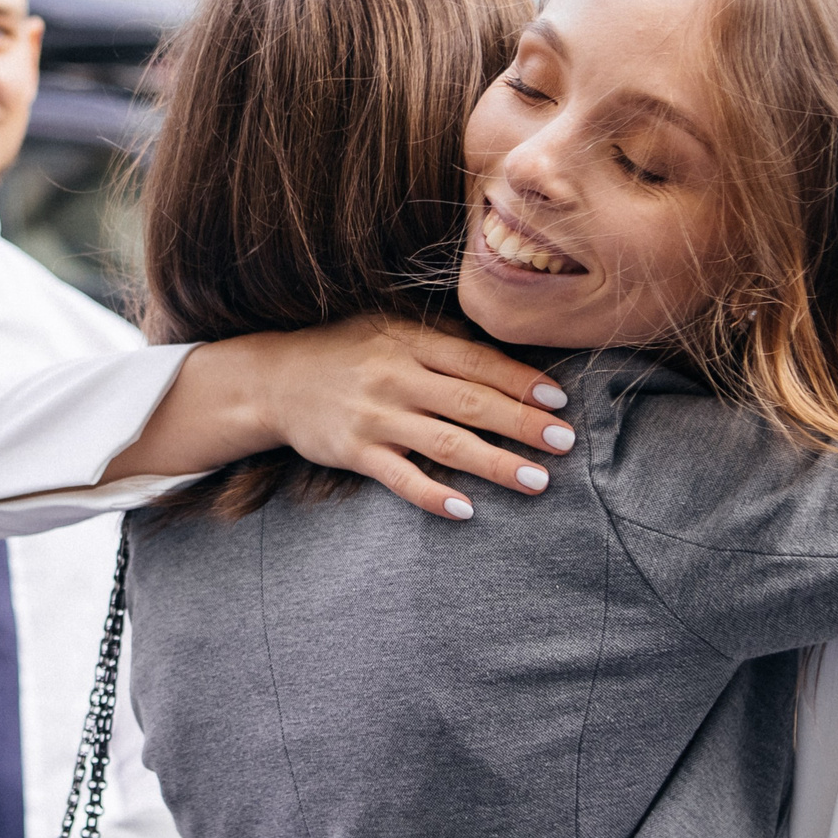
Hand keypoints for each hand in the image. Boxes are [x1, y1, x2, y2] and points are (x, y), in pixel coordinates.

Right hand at [104, 317, 575, 520]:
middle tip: (565, 441)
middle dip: (522, 423)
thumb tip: (506, 363)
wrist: (271, 379)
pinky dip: (433, 495)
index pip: (477, 362)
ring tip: (537, 481)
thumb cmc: (341, 351)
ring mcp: (373, 416)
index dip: (521, 381)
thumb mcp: (387, 327)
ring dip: (495, 463)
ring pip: (445, 442)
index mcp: (408, 340)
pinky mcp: (353, 452)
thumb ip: (439, 343)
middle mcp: (394, 376)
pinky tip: (466, 509)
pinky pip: (400, 478)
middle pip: (471, 402)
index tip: (560, 400)